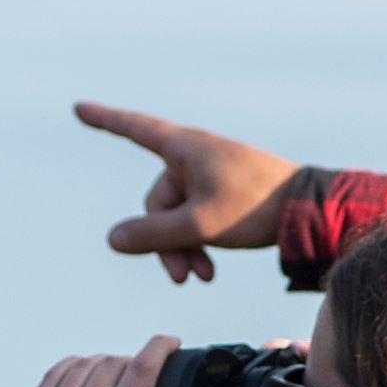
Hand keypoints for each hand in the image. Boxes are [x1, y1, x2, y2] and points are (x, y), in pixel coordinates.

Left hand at [0, 337, 183, 386]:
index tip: (171, 341)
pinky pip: (54, 376)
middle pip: (113, 363)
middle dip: (133, 361)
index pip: (141, 370)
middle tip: (144, 372)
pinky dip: (72, 368)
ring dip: (104, 362)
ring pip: (83, 365)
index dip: (160, 347)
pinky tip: (82, 372)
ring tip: (114, 373)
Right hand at [78, 103, 295, 285]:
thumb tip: (114, 239)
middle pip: (157, 201)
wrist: (308, 211)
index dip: (104, 120)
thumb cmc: (254, 206)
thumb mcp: (198, 224)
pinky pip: (197, 217)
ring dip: (183, 248)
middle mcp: (193, 156)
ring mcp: (210, 175)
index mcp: (183, 147)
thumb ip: (152, 234)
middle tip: (183, 278)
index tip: (79, 108)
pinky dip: (199, 242)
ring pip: (177, 216)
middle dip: (164, 241)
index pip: (133, 129)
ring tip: (202, 277)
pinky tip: (212, 269)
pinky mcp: (225, 193)